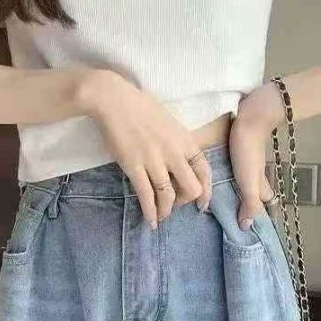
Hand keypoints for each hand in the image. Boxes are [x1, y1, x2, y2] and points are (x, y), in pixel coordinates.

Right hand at [79, 71, 212, 228]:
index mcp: (185, 140)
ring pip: (168, 196)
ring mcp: (154, 160)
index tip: (202, 203)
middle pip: (192, 188)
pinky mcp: (134, 166)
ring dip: (166, 210)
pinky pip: (146, 195)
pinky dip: (150, 211)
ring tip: (161, 216)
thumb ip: (177, 142)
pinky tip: (150, 220)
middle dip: (185, 201)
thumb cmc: (140, 106)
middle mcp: (174, 153)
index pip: (205, 171)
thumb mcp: (169, 122)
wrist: (114, 100)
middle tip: (176, 203)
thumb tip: (179, 160)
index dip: (207, 191)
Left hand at [228, 82, 284, 230]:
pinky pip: (231, 169)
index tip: (246, 230)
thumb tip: (246, 227)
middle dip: (244, 205)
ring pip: (242, 181)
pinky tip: (212, 177)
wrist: (250, 117)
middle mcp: (254, 175)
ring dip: (232, 191)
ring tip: (214, 202)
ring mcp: (246, 162)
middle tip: (225, 217)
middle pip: (252, 194)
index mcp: (259, 185)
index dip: (258, 217)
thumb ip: (249, 204)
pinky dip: (224, 176)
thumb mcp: (249, 182)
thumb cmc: (249, 152)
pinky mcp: (236, 150)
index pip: (262, 206)